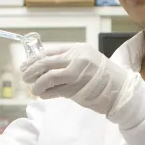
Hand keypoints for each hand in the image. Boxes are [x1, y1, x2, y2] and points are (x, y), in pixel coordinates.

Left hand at [21, 43, 144, 123]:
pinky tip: (43, 95)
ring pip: (48, 77)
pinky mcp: (76, 90)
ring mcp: (76, 75)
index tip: (25, 64)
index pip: (50, 52)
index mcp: (78, 49)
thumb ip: (68, 60)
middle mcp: (76, 59)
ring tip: (34, 89)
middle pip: (46, 63)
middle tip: (24, 76)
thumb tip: (43, 65)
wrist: (120, 90)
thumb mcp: (86, 60)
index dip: (34, 59)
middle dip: (31, 70)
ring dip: (37, 85)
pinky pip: (55, 91)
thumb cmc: (103, 76)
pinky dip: (46, 93)